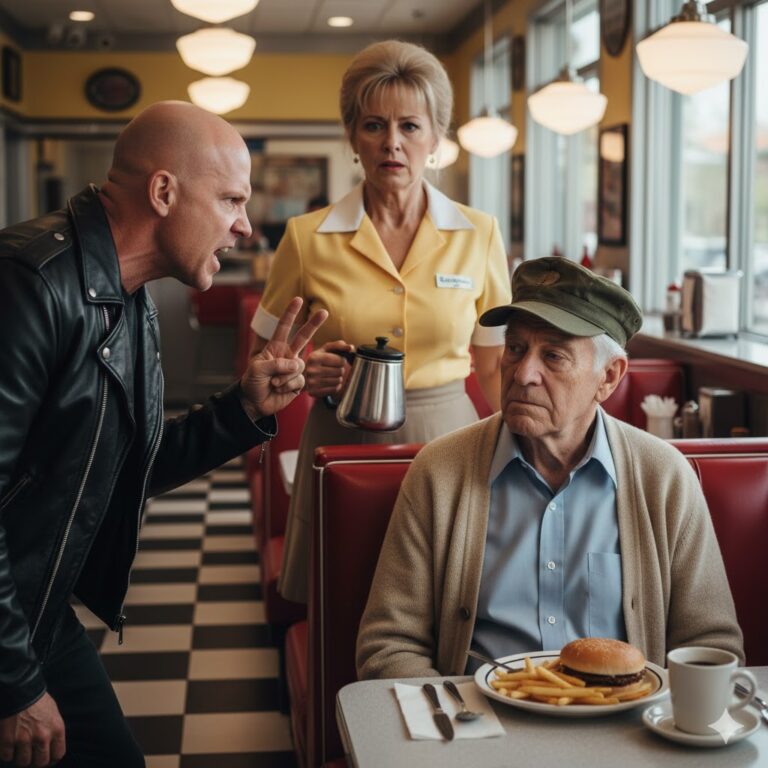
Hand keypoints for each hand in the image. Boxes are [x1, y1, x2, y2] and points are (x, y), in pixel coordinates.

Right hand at [0, 693, 65, 766]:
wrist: (20, 690)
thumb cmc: (38, 700)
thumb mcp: (53, 713)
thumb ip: (53, 731)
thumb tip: (51, 747)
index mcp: (57, 729)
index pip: (58, 755)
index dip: (51, 759)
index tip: (45, 758)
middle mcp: (43, 737)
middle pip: (40, 763)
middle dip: (35, 761)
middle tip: (31, 755)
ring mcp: (25, 740)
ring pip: (23, 762)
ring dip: (20, 757)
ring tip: (19, 748)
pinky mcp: (8, 740)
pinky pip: (7, 757)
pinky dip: (6, 752)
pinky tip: (8, 743)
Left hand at [239, 297, 326, 418]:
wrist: (255, 402)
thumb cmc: (253, 383)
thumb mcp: (258, 369)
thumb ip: (276, 363)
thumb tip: (296, 364)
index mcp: (275, 347)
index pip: (284, 327)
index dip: (290, 314)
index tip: (298, 300)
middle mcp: (287, 355)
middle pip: (303, 337)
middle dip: (314, 324)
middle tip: (324, 312)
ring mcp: (294, 369)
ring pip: (298, 367)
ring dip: (284, 377)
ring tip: (273, 384)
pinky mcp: (299, 383)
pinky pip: (299, 381)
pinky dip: (287, 386)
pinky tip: (279, 390)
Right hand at [304, 340, 353, 398]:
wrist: (303, 375)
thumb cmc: (318, 360)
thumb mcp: (325, 350)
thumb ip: (338, 345)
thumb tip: (350, 347)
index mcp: (314, 357)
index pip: (340, 360)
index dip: (342, 360)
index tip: (336, 360)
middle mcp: (311, 370)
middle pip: (340, 371)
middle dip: (339, 369)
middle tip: (332, 368)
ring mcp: (312, 382)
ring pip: (338, 381)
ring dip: (338, 378)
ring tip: (330, 375)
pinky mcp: (314, 392)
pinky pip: (334, 389)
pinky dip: (335, 386)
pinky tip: (329, 383)